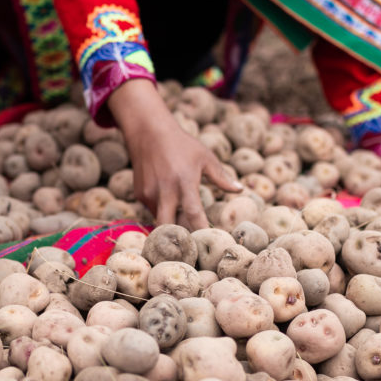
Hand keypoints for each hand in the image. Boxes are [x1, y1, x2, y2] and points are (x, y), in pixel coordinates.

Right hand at [108, 79, 240, 228]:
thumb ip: (221, 176)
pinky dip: (163, 210)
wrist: (148, 132)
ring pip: (161, 220)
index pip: (194, 214)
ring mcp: (150, 194)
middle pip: (168, 227)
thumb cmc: (182, 144)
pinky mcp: (140, 194)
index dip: (201, 231)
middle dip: (178, 239)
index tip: (210, 242)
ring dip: (172, 223)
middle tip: (191, 248)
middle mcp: (165, 191)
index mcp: (185, 182)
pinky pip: (153, 210)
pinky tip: (168, 199)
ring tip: (183, 223)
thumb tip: (240, 189)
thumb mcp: (205, 157)